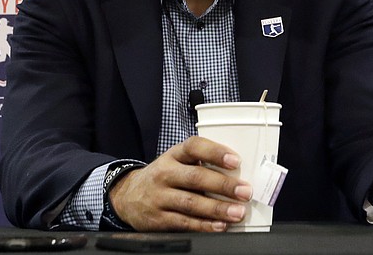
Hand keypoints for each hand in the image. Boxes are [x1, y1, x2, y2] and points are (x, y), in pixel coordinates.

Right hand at [108, 136, 252, 231]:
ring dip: (217, 208)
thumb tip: (237, 174)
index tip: (235, 160)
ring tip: (237, 212)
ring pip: (191, 202)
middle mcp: (165, 173)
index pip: (194, 147)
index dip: (215, 152)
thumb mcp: (176, 162)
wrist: (127, 196)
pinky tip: (220, 225)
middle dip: (223, 185)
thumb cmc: (164, 177)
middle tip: (245, 191)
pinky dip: (204, 225)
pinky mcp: (158, 218)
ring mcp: (159, 196)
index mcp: (174, 155)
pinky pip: (184, 222)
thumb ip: (199, 164)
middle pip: (195, 177)